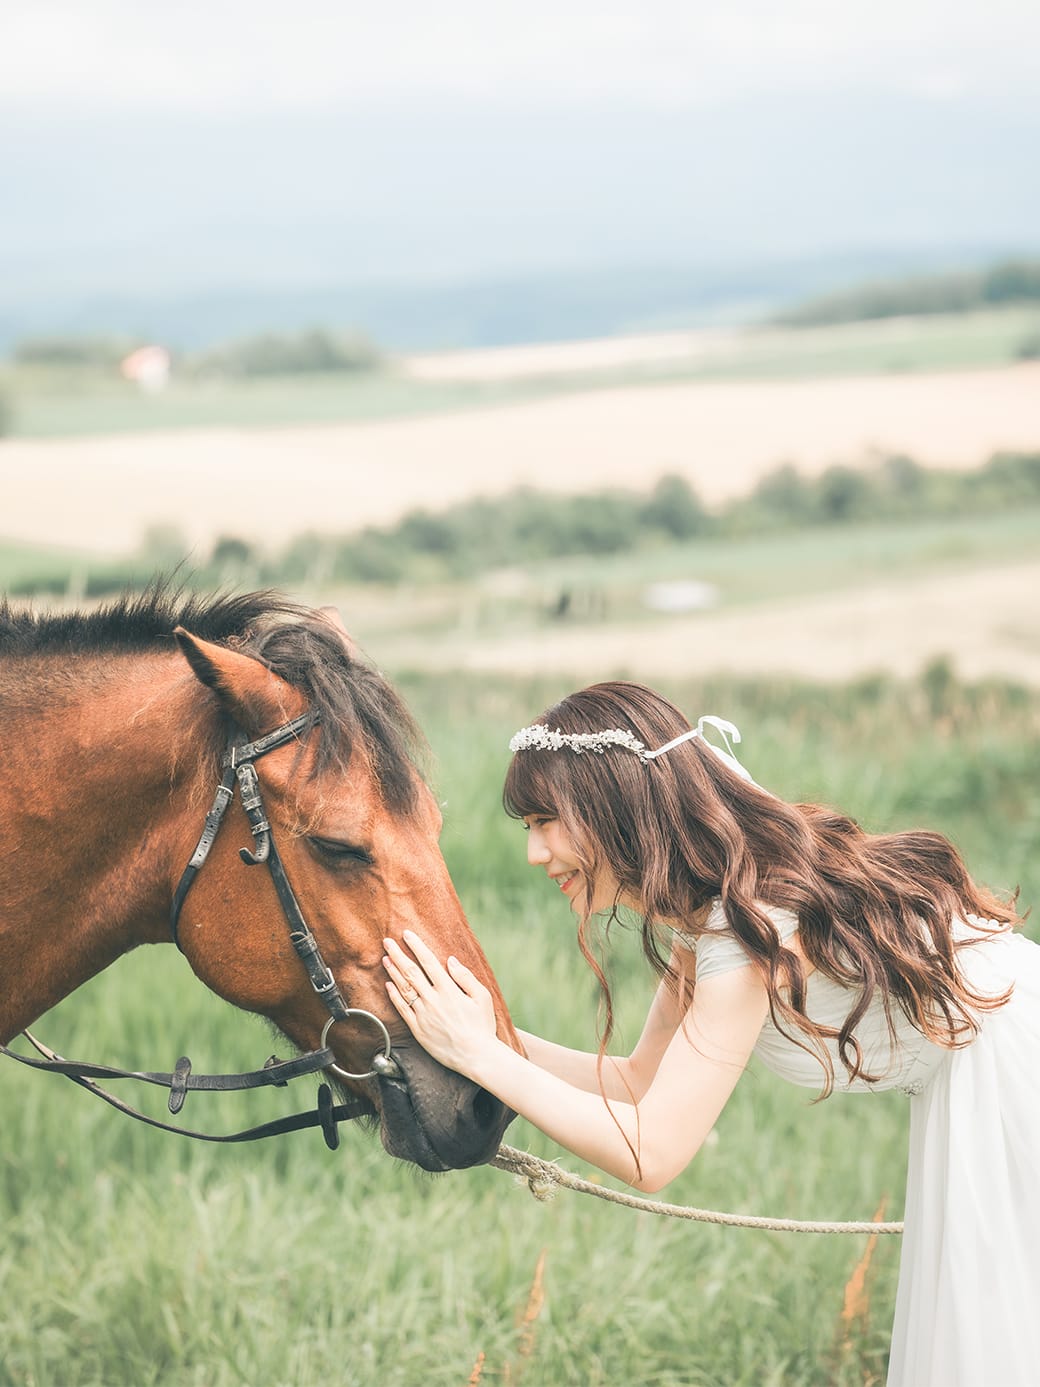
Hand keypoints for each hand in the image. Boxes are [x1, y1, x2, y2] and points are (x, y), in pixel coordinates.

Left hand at [383, 931, 497, 1077]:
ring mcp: (424, 1015)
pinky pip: (402, 1010)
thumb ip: (466, 977)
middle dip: (398, 955)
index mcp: (449, 990)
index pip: (428, 962)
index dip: (416, 946)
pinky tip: (388, 986)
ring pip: (404, 989)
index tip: (407, 935)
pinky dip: (394, 996)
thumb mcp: (483, 997)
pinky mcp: (418, 1029)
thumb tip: (450, 961)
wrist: (476, 1056)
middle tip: (387, 942)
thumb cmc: (482, 1026)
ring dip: (393, 972)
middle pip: (411, 973)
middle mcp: (433, 1001)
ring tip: (385, 959)